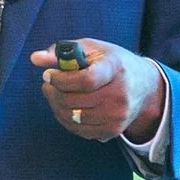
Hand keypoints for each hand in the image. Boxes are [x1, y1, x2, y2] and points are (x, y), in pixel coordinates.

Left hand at [31, 39, 164, 143]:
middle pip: (74, 100)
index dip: (61, 80)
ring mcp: (116, 116)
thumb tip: (35, 59)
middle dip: (53, 92)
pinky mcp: (112, 130)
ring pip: (72, 117)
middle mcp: (119, 95)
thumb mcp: (93, 49)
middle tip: (47, 83)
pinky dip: (65, 118)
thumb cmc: (114, 63)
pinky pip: (78, 129)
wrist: (145, 87)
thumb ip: (63, 52)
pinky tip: (66, 106)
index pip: (86, 80)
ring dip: (56, 105)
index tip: (48, 75)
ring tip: (55, 93)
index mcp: (115, 69)